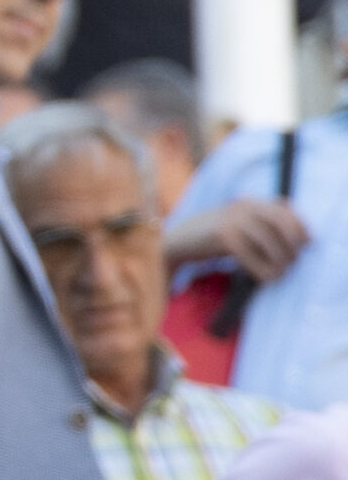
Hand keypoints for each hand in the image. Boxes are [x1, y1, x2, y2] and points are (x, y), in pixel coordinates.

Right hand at [165, 196, 309, 283]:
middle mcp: (241, 206)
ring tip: (280, 274)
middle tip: (293, 262)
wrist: (172, 243)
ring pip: (267, 238)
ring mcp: (230, 219)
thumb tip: (291, 242)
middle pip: (279, 222)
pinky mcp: (220, 235)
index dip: (299, 225)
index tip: (307, 244)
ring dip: (279, 259)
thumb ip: (257, 227)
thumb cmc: (208, 240)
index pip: (283, 207)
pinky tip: (266, 278)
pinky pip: (249, 253)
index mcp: (247, 202)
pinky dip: (261, 267)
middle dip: (291, 244)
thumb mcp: (235, 226)